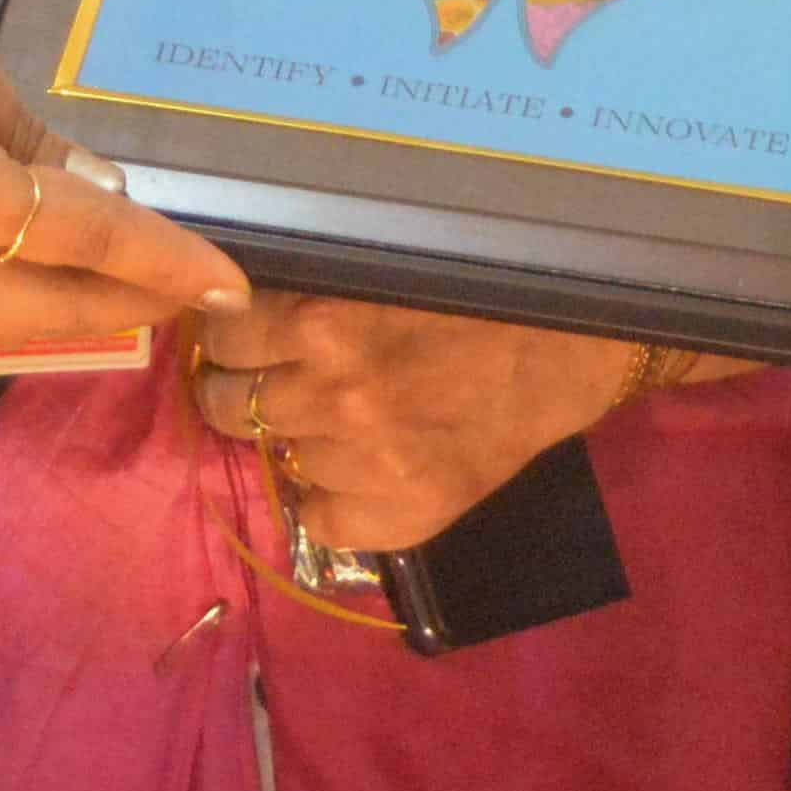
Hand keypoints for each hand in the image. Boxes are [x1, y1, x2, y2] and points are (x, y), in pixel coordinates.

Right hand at [0, 0, 243, 347]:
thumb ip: (12, 120)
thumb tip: (83, 180)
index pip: (86, 239)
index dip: (167, 262)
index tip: (236, 285)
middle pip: (51, 310)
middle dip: (132, 307)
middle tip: (196, 300)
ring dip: (69, 317)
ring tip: (132, 295)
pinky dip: (3, 310)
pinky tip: (35, 283)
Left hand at [182, 293, 739, 551]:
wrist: (567, 354)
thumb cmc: (477, 297)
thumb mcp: (379, 270)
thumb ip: (306, 291)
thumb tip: (226, 305)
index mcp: (321, 320)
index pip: (223, 337)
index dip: (233, 339)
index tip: (248, 340)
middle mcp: (331, 392)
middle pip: (227, 405)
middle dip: (242, 393)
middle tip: (279, 385)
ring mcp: (362, 461)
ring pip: (278, 461)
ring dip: (299, 443)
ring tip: (342, 422)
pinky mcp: (398, 516)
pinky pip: (321, 520)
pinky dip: (335, 500)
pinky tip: (366, 470)